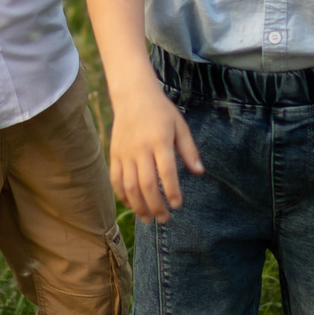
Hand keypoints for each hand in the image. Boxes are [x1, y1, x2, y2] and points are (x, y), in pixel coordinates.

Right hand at [107, 81, 202, 223]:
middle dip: (156, 206)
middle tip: (164, 219)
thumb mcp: (180, 126)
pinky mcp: (114, 153)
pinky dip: (122, 195)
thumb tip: (199, 173)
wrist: (133, 95)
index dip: (172, 192)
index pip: (167, 172)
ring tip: (147, 219)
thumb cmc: (161, 111)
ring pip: (129, 185)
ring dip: (138, 206)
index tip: (178, 205)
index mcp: (160, 141)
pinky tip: (131, 204)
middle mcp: (141, 148)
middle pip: (147, 184)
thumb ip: (189, 150)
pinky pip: (116, 179)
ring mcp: (125, 152)